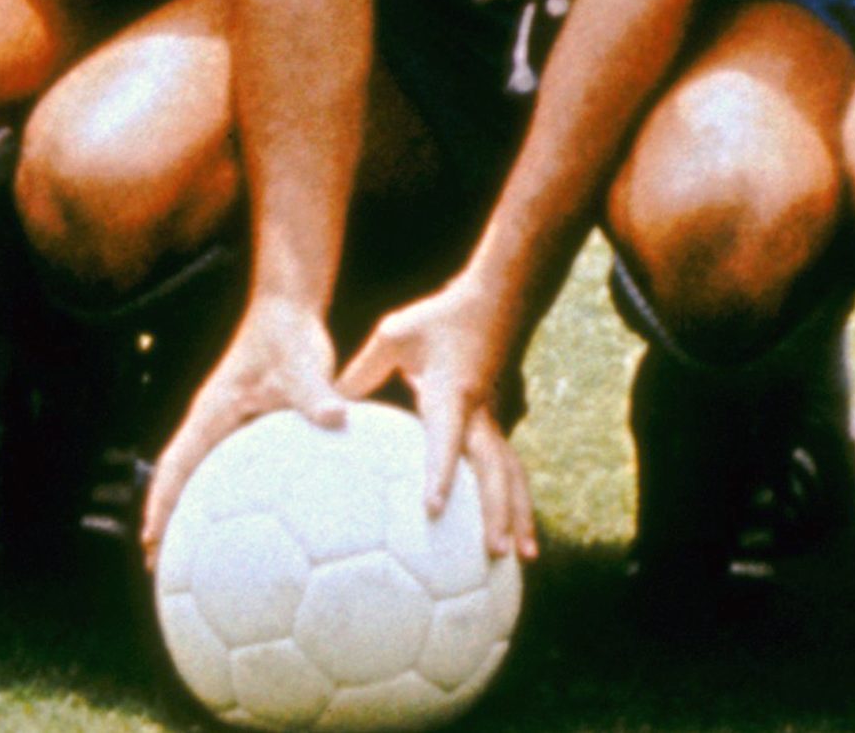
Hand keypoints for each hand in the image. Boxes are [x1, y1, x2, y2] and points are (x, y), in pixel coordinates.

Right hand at [140, 290, 351, 565]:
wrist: (290, 308)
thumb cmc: (288, 335)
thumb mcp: (302, 366)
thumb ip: (317, 395)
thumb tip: (338, 419)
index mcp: (212, 413)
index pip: (177, 465)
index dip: (162, 504)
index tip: (149, 540)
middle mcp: (212, 422)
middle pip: (179, 477)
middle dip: (166, 519)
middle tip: (158, 565)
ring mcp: (228, 424)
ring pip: (201, 474)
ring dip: (192, 511)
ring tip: (191, 557)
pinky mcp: (248, 424)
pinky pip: (229, 468)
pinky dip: (225, 496)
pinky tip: (244, 525)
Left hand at [340, 273, 539, 558]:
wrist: (493, 298)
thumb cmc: (439, 316)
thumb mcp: (394, 335)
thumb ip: (363, 371)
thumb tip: (331, 407)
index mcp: (451, 394)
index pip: (446, 439)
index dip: (440, 472)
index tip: (433, 508)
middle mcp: (479, 414)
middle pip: (495, 469)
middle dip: (498, 512)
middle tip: (495, 553)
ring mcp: (493, 420)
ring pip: (512, 474)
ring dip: (518, 514)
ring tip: (524, 556)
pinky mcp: (496, 424)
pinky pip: (509, 469)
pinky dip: (516, 501)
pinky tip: (516, 529)